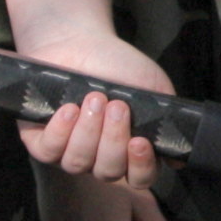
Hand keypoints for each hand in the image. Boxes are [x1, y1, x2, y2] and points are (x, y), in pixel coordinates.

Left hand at [7, 22, 172, 188]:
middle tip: (116, 105)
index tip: (139, 141)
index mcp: (130, 150)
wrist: (81, 42)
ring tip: (94, 99)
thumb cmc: (120, 66)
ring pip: (78, 163)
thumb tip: (179, 156)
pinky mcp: (41, 141)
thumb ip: (169, 120)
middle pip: (108, 172)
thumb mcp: (155, 90)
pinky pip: (48, 152)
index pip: (140, 178)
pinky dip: (61, 131)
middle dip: (113, 139)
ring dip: (88, 132)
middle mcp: (100, 157)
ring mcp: (69, 151)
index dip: (140, 167)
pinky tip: (69, 109)